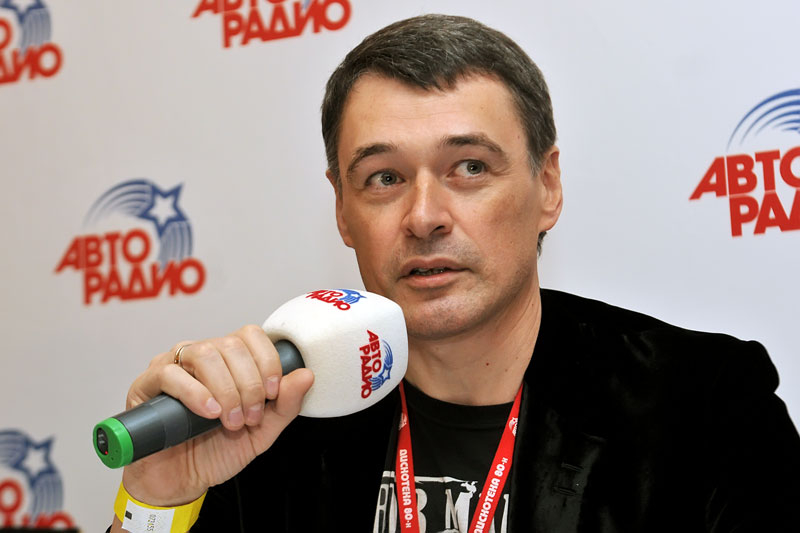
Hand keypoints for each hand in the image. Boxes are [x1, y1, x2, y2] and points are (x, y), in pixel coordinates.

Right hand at [116, 325, 313, 505]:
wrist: (180, 481)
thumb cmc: (217, 451)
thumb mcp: (262, 431)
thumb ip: (285, 405)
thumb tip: (306, 374)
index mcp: (229, 360)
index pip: (251, 335)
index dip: (267, 360)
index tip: (272, 392)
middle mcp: (201, 356)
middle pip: (231, 345)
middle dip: (249, 384)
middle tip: (249, 417)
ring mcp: (172, 365)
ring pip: (205, 354)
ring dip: (226, 389)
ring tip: (229, 420)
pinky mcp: (147, 384)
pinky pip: (170, 373)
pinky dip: (195, 392)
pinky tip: (208, 413)